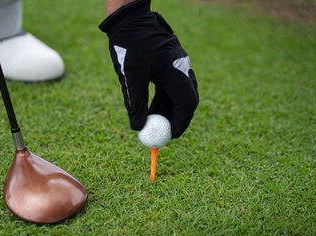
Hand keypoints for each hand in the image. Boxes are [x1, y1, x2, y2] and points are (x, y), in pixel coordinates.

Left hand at [99, 0, 198, 137]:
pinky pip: (171, 86)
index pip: (186, 102)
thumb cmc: (129, 44)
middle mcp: (181, 68)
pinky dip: (163, 99)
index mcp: (176, 70)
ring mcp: (177, 65)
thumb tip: (138, 128)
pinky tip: (151, 109)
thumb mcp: (131, 76)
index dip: (180, 122)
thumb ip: (136, 103)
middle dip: (177, 118)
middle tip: (165, 133)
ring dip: (168, 110)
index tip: (170, 136)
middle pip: (186, 99)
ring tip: (153, 123)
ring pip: (178, 94)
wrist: (129, 18)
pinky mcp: (170, 63)